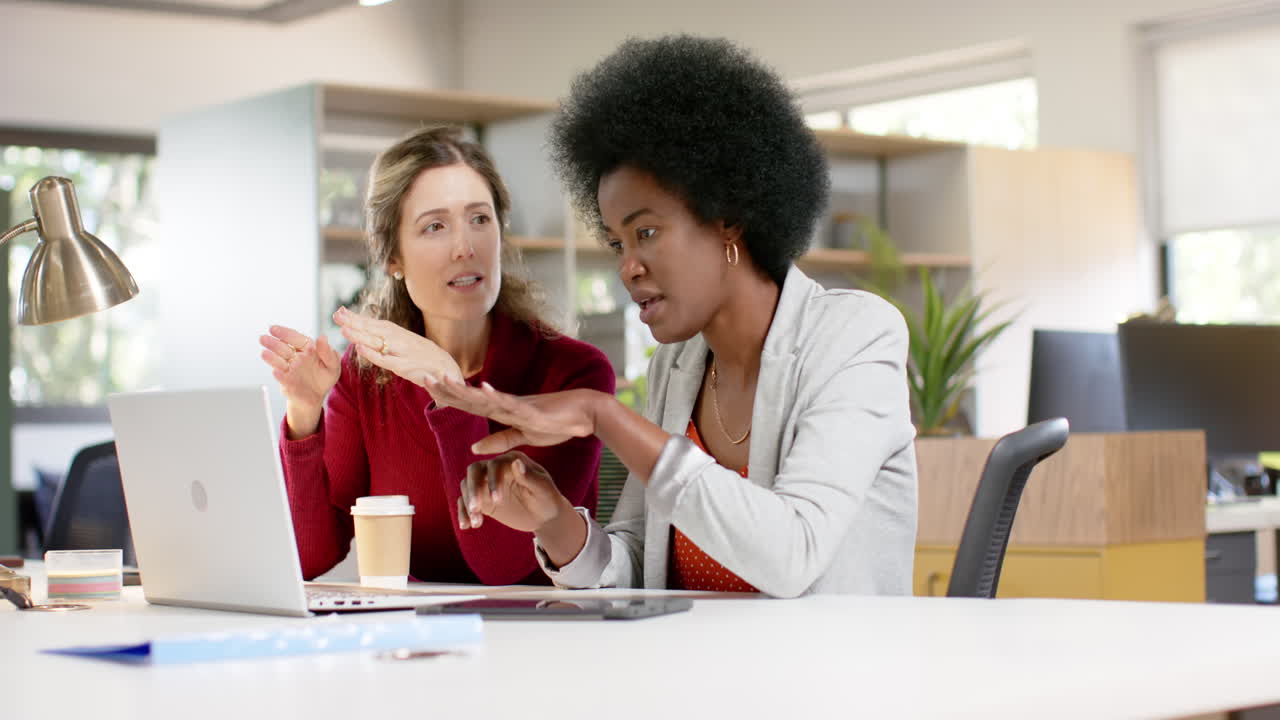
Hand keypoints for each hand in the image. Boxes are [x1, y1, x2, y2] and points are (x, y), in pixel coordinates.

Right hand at [259, 326, 340, 435]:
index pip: (296, 338)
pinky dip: (280, 375)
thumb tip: (322, 337)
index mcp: (307, 349)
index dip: (285, 333)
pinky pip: (283, 378)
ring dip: (271, 358)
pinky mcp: (288, 383)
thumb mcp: (333, 365)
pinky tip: (275, 372)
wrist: (317, 396)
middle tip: (263, 338)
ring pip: (279, 362)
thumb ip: (328, 353)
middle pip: (283, 349)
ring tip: (264, 353)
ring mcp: (289, 370)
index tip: (273, 329)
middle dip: (273, 343)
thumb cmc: (324, 377)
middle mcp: (295, 357)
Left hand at [333, 306, 462, 385]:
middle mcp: (398, 338)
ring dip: (360, 335)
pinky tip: (360, 348)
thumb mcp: (405, 342)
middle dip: (353, 322)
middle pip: (372, 328)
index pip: (373, 322)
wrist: (445, 367)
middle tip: (336, 315)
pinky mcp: (404, 366)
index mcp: (397, 332)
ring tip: (344, 329)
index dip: (356, 317)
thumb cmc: (422, 356)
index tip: (340, 311)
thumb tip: (367, 333)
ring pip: (377, 341)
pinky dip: (372, 353)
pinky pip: (385, 359)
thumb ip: (387, 338)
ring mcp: (401, 351)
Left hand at [426, 378, 598, 452]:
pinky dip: (497, 396)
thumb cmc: (555, 423)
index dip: (448, 395)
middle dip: (447, 388)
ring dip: (465, 390)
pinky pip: (511, 405)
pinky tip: (484, 389)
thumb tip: (473, 448)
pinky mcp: (532, 412)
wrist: (583, 415)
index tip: (428, 385)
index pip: (469, 403)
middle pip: (470, 397)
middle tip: (423, 376)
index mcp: (502, 410)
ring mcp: (518, 406)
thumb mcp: (522, 437)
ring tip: (445, 380)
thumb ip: (499, 441)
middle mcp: (506, 404)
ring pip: (485, 399)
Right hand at [458, 452, 570, 532]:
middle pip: (474, 471)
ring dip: (467, 503)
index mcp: (512, 460)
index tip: (497, 500)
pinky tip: (467, 526)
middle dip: (472, 489)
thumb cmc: (548, 498)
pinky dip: (464, 513)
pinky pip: (466, 503)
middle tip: (476, 508)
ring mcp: (487, 483)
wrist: (545, 516)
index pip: (494, 464)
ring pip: (467, 487)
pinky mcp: (483, 499)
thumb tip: (515, 462)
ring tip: (476, 522)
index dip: (492, 480)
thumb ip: (529, 476)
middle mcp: (496, 468)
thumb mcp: (543, 489)